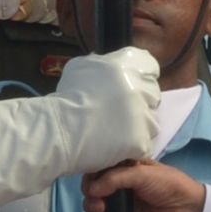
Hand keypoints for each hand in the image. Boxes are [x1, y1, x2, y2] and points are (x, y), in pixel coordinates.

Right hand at [0, 45, 160, 202]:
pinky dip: (131, 148)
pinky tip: (114, 147)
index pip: (149, 67)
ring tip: (114, 133)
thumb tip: (108, 65)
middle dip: (138, 103)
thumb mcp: (81, 66)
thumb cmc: (66, 97)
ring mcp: (144, 115)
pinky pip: (143, 145)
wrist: (58, 130)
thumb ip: (102, 63)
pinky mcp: (141, 141)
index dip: (138, 79)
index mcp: (130, 64)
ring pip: (151, 122)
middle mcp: (142, 87)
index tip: (124, 90)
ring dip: (137, 127)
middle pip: (152, 95)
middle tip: (115, 114)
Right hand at [82, 156, 205, 211]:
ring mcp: (121, 202)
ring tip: (99, 208)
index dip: (92, 171)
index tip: (90, 178)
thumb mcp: (143, 173)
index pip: (101, 165)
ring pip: (94, 201)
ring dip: (90, 204)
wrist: (187, 211)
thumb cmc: (168, 184)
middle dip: (89, 189)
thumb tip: (92, 189)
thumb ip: (115, 178)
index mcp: (127, 166)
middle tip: (95, 195)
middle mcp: (121, 182)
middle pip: (94, 183)